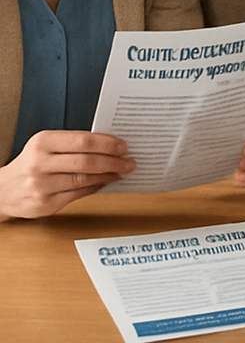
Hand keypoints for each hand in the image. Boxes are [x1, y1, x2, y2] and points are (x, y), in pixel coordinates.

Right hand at [0, 130, 133, 219]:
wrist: (2, 190)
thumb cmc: (32, 163)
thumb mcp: (46, 145)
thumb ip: (73, 144)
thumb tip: (110, 145)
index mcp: (43, 143)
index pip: (83, 141)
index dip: (107, 144)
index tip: (123, 146)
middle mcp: (39, 164)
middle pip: (86, 161)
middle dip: (113, 161)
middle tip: (129, 161)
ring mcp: (41, 186)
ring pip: (84, 179)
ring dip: (108, 175)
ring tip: (121, 171)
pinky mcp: (44, 205)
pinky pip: (77, 194)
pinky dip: (95, 187)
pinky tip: (105, 182)